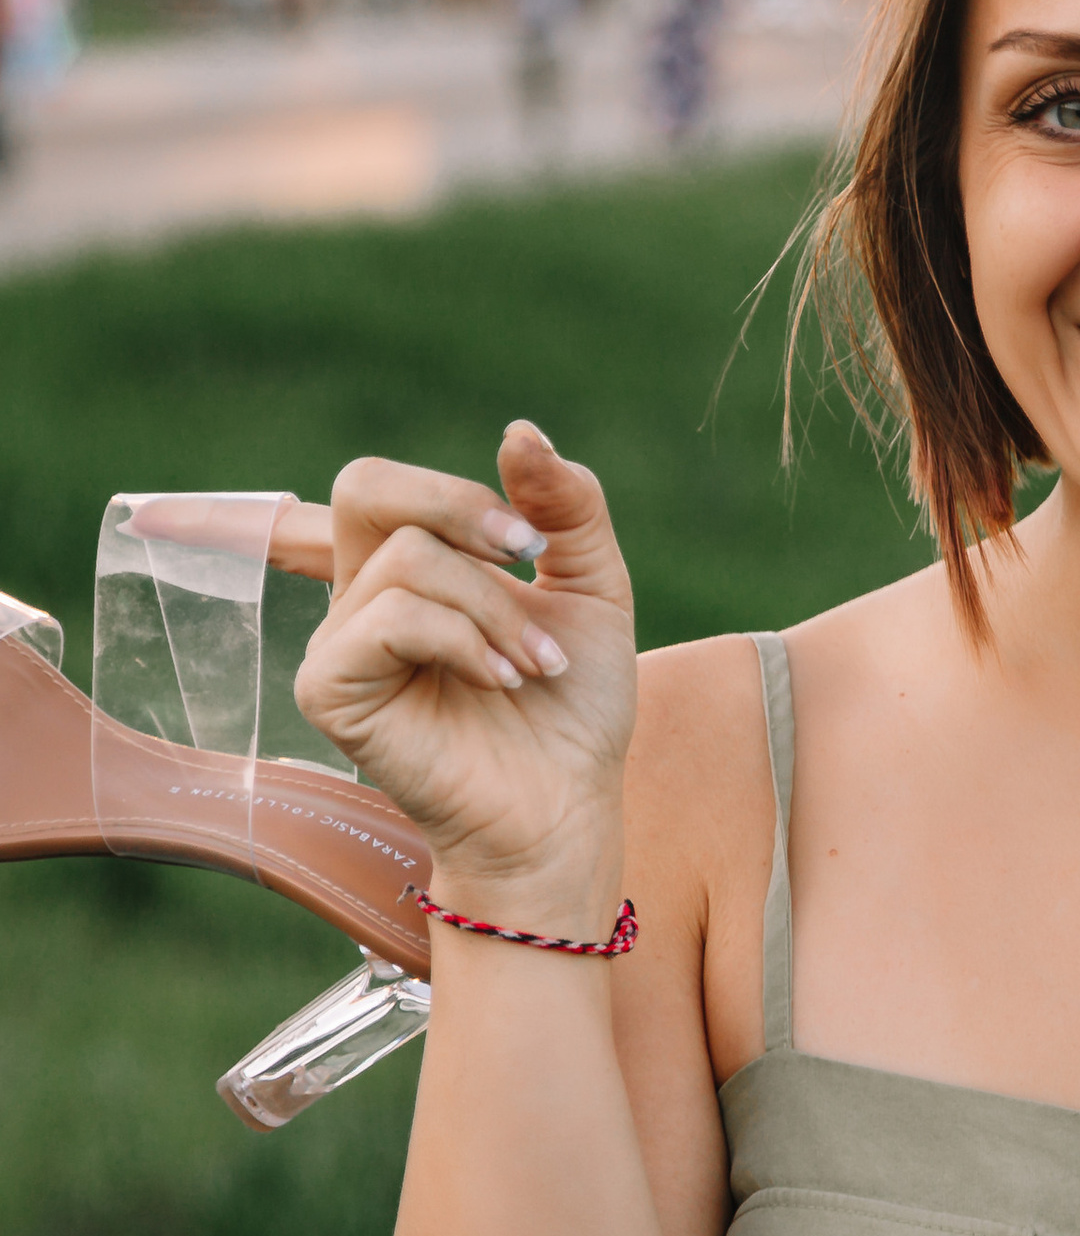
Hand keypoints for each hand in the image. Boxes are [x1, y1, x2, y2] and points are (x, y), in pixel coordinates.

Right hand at [291, 424, 637, 915]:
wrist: (570, 802)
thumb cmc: (576, 704)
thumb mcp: (594, 586)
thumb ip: (566, 507)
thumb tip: (518, 432)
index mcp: (417, 564)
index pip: (377, 488)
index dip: (431, 485)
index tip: (531, 541)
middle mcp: (365, 592)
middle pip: (366, 485)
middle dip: (462, 506)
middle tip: (531, 552)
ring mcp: (340, 640)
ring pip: (408, 558)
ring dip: (496, 607)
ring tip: (538, 667)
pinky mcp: (329, 688)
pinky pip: (390, 618)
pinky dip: (464, 640)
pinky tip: (502, 681)